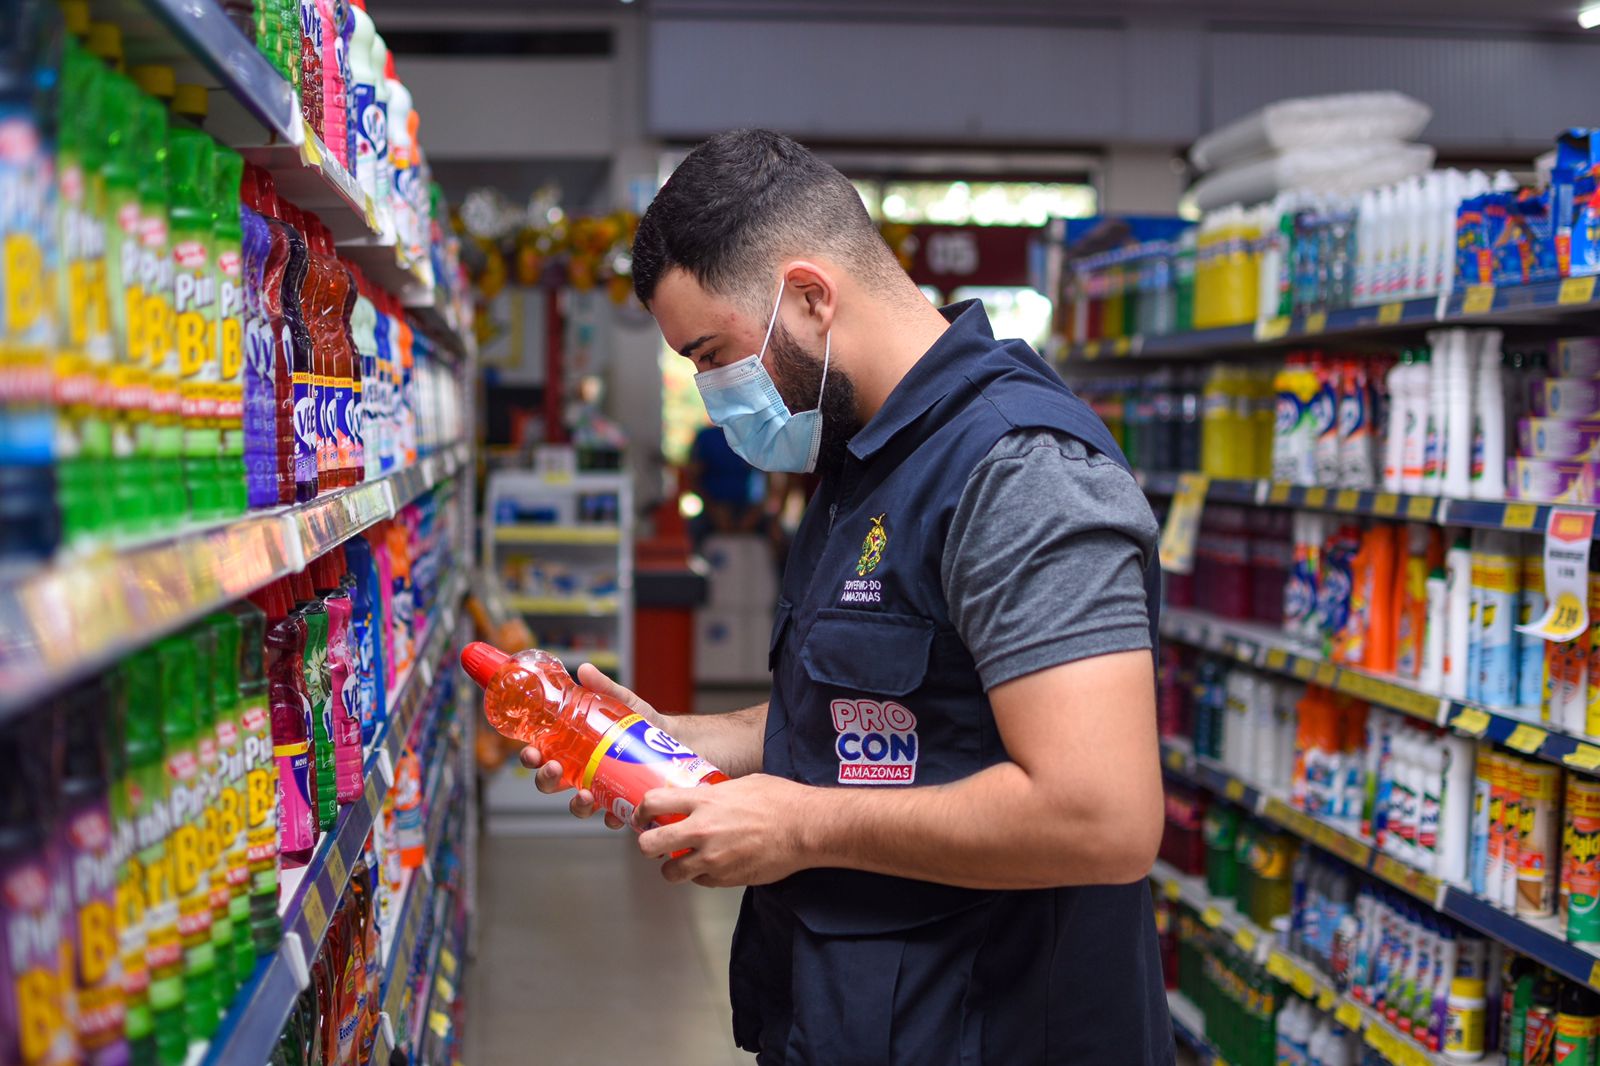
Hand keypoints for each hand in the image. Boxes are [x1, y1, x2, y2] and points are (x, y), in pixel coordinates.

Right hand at [517, 662, 663, 829]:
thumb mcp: (623, 702)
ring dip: (576, 804)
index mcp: (573, 748)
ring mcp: (601, 789)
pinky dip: (612, 818)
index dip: (531, 757)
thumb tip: (584, 669)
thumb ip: (604, 688)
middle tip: (554, 768)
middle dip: (546, 779)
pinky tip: (616, 813)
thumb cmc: (641, 724)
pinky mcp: (622, 802)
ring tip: (585, 794)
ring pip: (578, 805)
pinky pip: (612, 817)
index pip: (542, 755)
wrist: (674, 741)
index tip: (531, 752)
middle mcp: (582, 772)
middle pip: (551, 784)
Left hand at [634, 774, 816, 887]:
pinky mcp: (725, 879)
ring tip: (684, 860)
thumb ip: (715, 794)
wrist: (805, 828)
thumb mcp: (742, 784)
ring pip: (671, 872)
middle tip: (654, 844)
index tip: (641, 817)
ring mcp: (712, 858)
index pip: (653, 803)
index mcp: (704, 801)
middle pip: (649, 844)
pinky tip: (715, 864)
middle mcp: (702, 830)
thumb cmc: (781, 801)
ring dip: (673, 867)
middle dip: (647, 846)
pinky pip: (700, 881)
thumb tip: (701, 798)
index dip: (640, 812)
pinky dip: (703, 876)